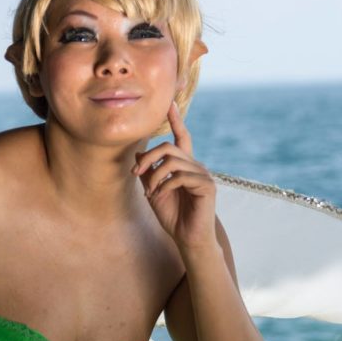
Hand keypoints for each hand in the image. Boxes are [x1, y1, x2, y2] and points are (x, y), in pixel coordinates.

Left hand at [132, 100, 217, 253]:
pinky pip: (180, 176)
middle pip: (169, 147)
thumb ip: (148, 173)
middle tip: (135, 173)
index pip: (181, 137)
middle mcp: (195, 166)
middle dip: (148, 157)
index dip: (176, 120)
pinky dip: (165, 185)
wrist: (188, 238)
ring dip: (154, 176)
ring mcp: (202, 175)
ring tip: (149, 192)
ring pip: (173, 161)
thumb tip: (138, 153)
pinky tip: (160, 196)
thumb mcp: (154, 191)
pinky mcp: (206, 186)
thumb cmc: (173, 216)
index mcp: (184, 165)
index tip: (170, 102)